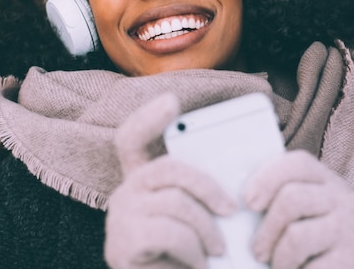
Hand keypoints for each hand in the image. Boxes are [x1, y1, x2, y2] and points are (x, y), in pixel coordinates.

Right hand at [104, 93, 236, 268]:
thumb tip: (233, 180)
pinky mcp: (123, 243)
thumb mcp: (194, 219)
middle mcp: (124, 194)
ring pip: (176, 202)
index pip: (131, 139)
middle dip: (207, 186)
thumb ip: (200, 195)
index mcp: (141, 184)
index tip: (171, 101)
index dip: (148, 118)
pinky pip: (172, 232)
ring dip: (207, 229)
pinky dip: (194, 250)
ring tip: (219, 250)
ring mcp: (120, 217)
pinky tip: (198, 264)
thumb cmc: (186, 257)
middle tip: (232, 209)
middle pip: (168, 168)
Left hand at [244, 150, 353, 268]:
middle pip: (291, 198)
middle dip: (267, 229)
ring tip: (282, 268)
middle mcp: (347, 200)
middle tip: (259, 252)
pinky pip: (313, 267)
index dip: (267, 178)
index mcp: (330, 184)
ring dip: (280, 259)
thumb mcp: (306, 220)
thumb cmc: (319, 253)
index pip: (298, 163)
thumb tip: (238, 205)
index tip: (249, 203)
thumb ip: (283, 206)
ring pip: (297, 236)